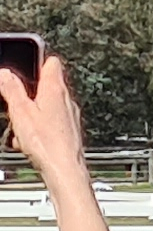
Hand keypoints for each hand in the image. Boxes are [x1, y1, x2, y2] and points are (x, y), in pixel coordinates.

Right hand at [0, 49, 90, 185]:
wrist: (65, 170)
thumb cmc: (47, 143)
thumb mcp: (20, 112)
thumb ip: (12, 90)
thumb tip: (4, 73)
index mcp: (55, 89)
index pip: (50, 62)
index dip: (35, 61)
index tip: (22, 65)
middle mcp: (66, 100)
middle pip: (45, 86)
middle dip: (26, 94)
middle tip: (14, 105)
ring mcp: (69, 116)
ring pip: (44, 107)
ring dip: (29, 114)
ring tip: (20, 129)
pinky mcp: (68, 131)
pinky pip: (47, 124)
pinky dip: (36, 129)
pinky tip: (27, 141)